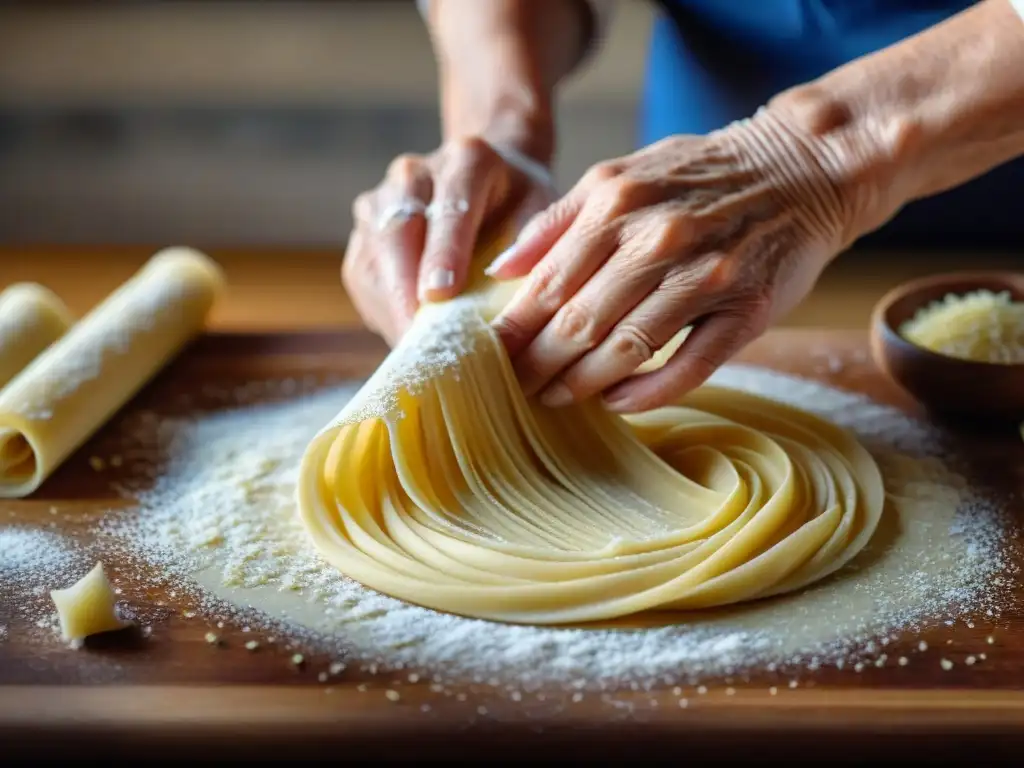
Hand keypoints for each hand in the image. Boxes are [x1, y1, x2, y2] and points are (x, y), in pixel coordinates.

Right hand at [342, 137, 555, 345]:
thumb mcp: (542, 212)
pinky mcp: (364, 234)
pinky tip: (406, 337)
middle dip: (406, 288)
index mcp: (466, 161)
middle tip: (420, 339)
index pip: (451, 206)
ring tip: (415, 350)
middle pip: (398, 232)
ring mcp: (380, 202)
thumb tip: (519, 294)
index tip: (441, 295)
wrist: (486, 179)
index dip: (444, 252)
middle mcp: (414, 174)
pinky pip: (363, 277)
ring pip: (373, 259)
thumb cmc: (519, 204)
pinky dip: (383, 311)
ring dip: (391, 308)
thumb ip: (532, 244)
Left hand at [487, 108, 853, 412]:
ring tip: (556, 399)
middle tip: (515, 391)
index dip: (514, 330)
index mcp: (617, 203)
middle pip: (580, 321)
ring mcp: (706, 275)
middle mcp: (658, 237)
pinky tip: (617, 402)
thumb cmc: (698, 178)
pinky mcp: (747, 309)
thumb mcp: (621, 176)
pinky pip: (689, 366)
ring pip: (627, 347)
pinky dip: (647, 392)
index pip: (548, 284)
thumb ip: (559, 221)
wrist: (800, 168)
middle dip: (539, 365)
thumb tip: (500, 271)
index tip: (489, 359)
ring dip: (583, 384)